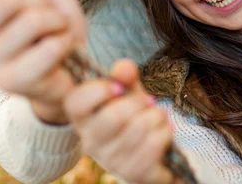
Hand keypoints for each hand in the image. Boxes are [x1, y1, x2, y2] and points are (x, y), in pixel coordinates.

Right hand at [0, 0, 86, 123]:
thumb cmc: (52, 24)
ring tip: (54, 36)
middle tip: (47, 21)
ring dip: (57, 25)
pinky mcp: (9, 81)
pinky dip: (65, 44)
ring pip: (32, 21)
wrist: (69, 68)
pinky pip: (50, 48)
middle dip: (43, 4)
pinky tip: (60, 55)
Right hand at [64, 59, 175, 183]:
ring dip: (156, 116)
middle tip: (149, 101)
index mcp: (82, 118)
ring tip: (159, 115)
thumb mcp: (127, 91)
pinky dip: (165, 132)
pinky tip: (164, 129)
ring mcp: (110, 161)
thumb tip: (125, 68)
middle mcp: (90, 142)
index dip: (98, 91)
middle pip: (112, 117)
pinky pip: (153, 145)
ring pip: (138, 129)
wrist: (149, 151)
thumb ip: (124, 75)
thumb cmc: (132, 114)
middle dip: (138, 103)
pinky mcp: (132, 173)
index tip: (119, 87)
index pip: (76, 103)